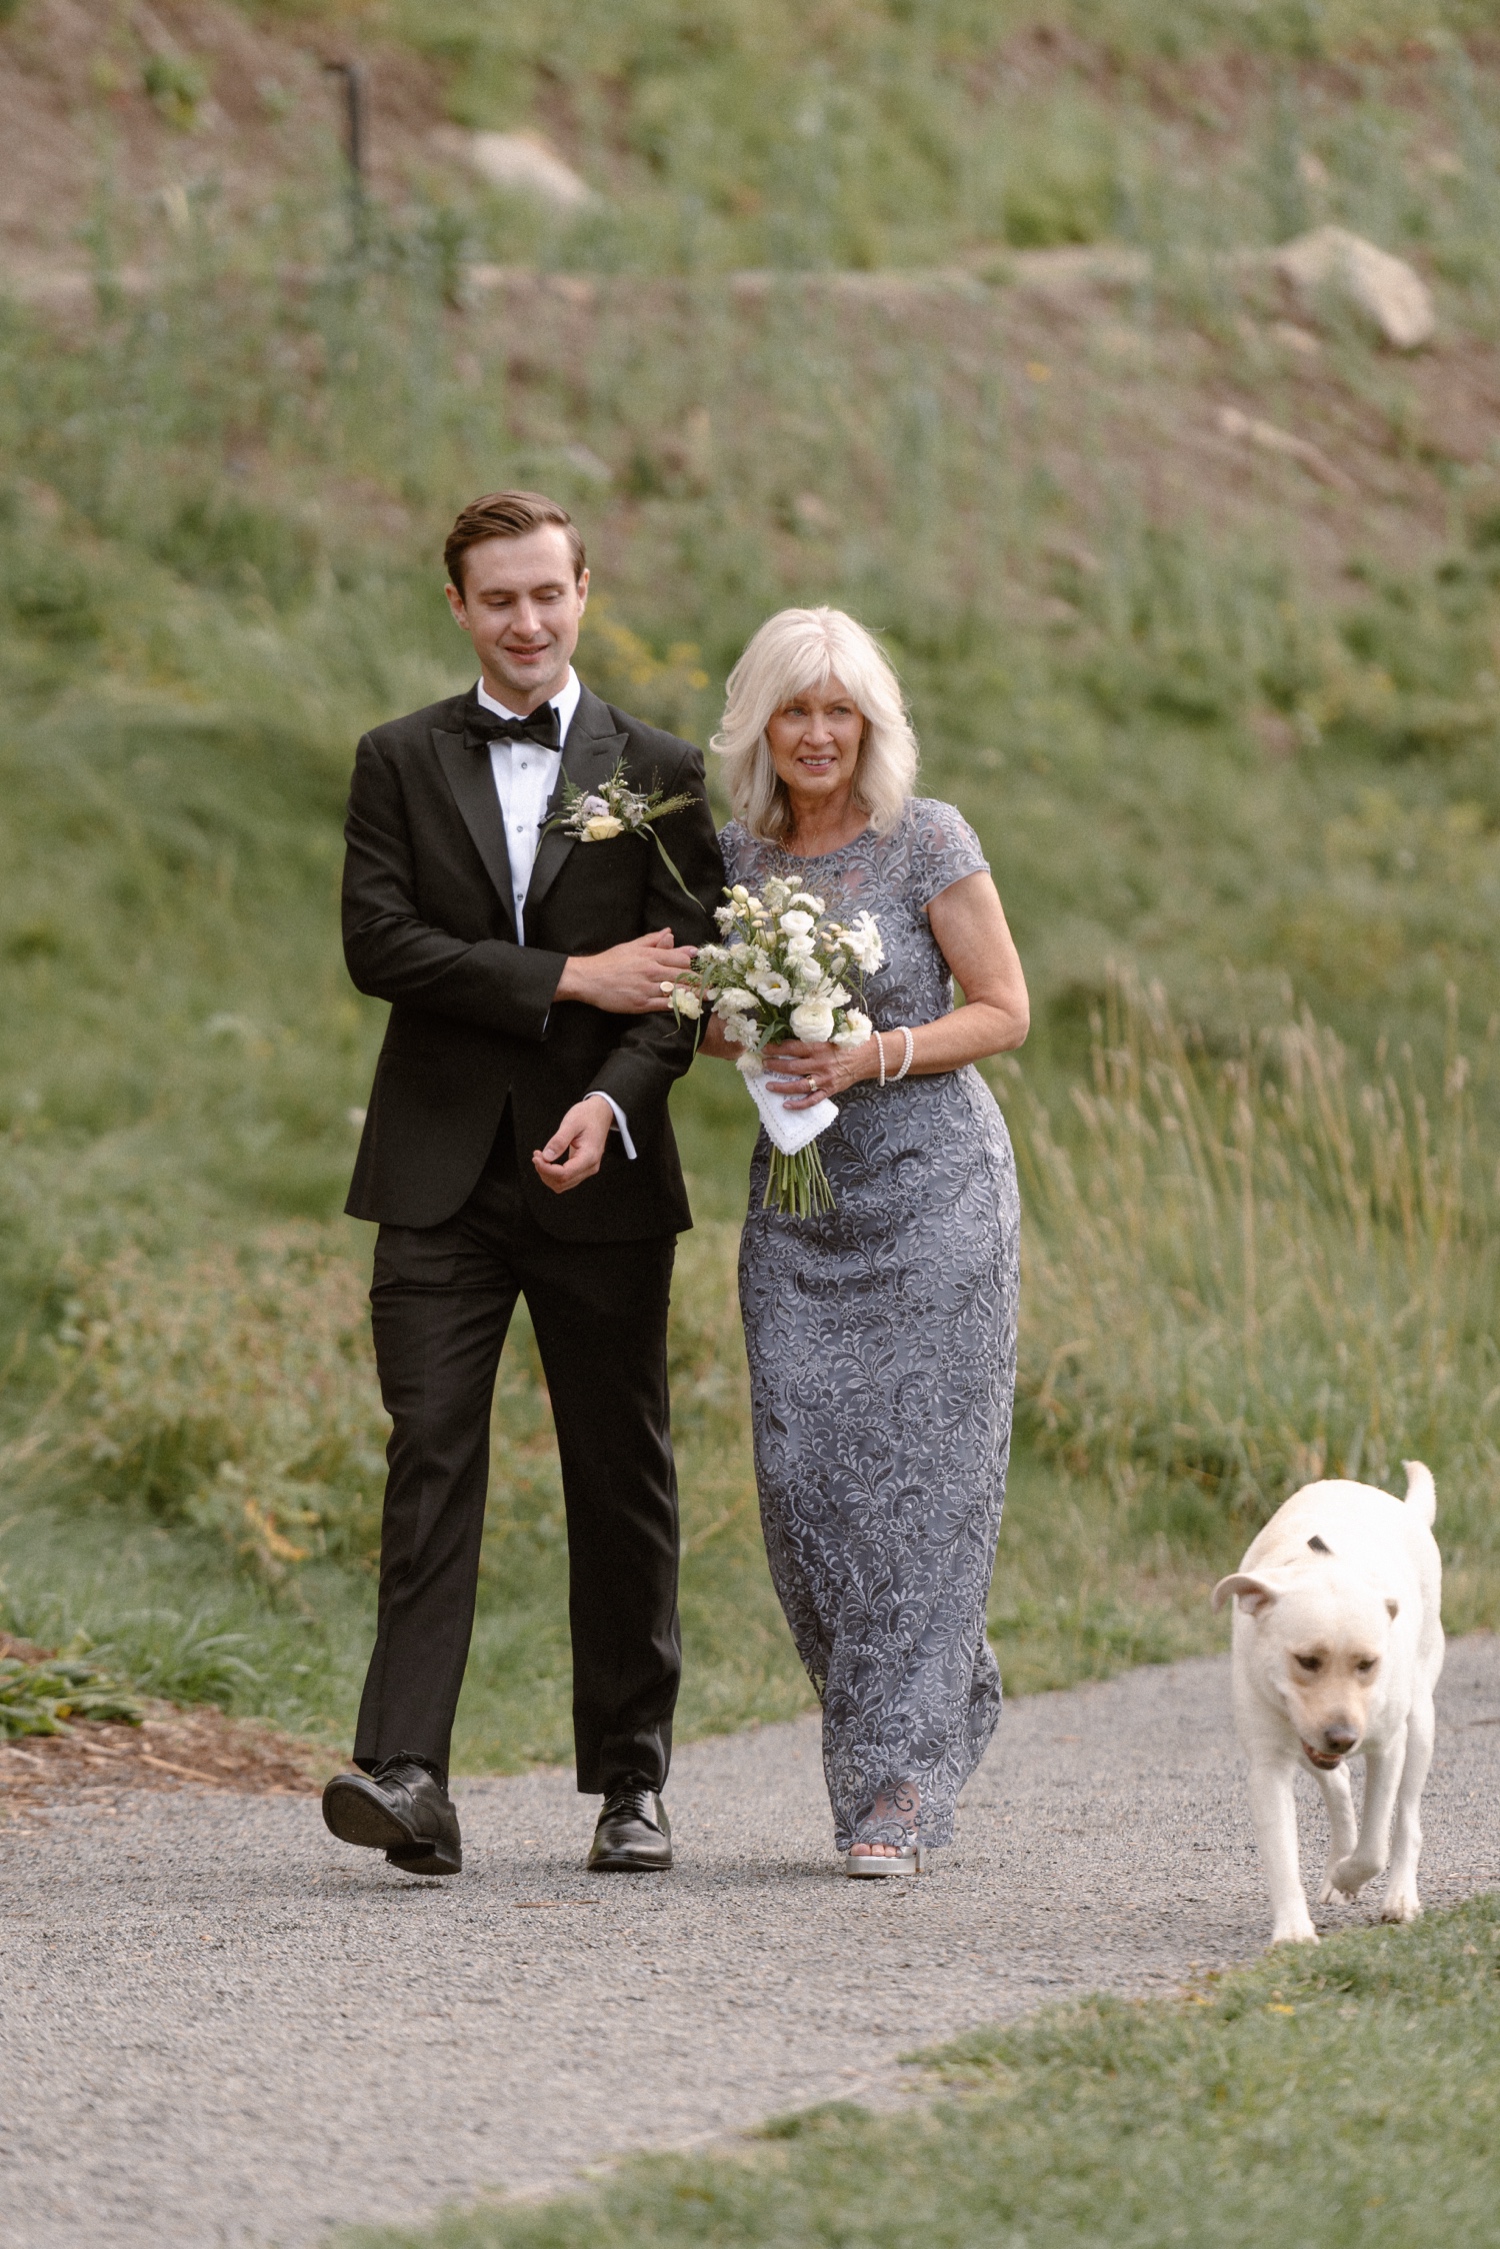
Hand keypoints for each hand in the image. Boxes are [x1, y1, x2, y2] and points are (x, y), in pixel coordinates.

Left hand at [532, 1095, 613, 1192]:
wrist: (600, 1113)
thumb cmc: (587, 1115)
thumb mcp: (571, 1123)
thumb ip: (559, 1141)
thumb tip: (546, 1157)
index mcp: (589, 1156)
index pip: (564, 1174)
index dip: (546, 1169)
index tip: (536, 1157)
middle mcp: (590, 1166)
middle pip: (562, 1182)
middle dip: (545, 1172)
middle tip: (537, 1155)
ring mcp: (587, 1169)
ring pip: (562, 1184)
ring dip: (547, 1174)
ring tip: (540, 1157)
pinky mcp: (582, 1168)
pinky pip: (565, 1178)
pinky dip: (552, 1173)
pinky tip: (547, 1161)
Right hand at [554, 928, 696, 1013]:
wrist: (588, 979)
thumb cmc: (609, 962)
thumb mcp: (631, 946)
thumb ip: (652, 940)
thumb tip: (670, 933)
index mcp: (649, 955)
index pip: (679, 959)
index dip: (693, 965)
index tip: (704, 969)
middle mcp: (651, 971)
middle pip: (682, 976)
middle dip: (699, 981)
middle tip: (713, 986)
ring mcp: (647, 988)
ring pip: (677, 991)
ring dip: (694, 995)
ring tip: (707, 997)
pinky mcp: (641, 1004)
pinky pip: (665, 1005)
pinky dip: (678, 1006)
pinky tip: (689, 1007)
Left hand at [763, 1036, 876, 1109]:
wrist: (867, 1057)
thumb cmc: (847, 1044)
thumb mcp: (830, 1035)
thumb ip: (812, 1037)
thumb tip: (790, 1033)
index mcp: (819, 1048)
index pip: (792, 1048)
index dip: (776, 1048)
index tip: (764, 1048)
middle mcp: (820, 1064)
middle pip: (792, 1067)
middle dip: (774, 1066)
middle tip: (764, 1064)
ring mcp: (824, 1079)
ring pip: (799, 1086)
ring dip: (781, 1087)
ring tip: (768, 1086)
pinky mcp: (829, 1090)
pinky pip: (812, 1101)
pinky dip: (798, 1104)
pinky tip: (786, 1105)